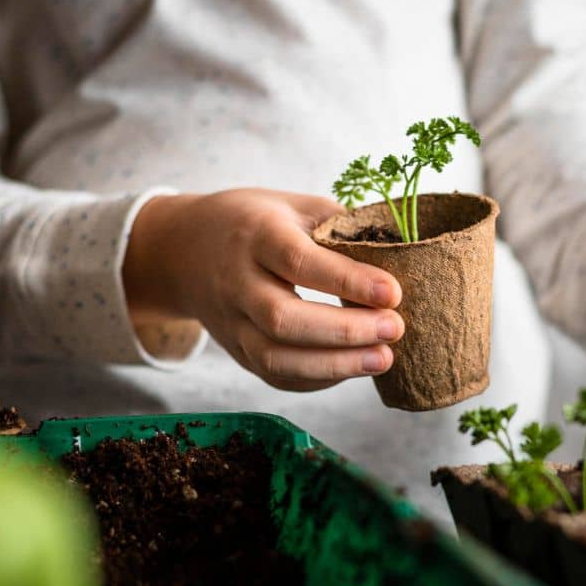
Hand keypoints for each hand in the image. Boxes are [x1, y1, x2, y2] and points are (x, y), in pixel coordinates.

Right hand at [122, 189, 404, 390]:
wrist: (182, 250)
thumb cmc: (255, 222)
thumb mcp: (294, 206)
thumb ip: (340, 228)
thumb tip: (403, 249)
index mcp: (254, 234)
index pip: (299, 261)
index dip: (347, 281)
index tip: (393, 293)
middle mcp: (236, 282)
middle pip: (283, 318)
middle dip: (345, 330)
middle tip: (395, 329)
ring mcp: (231, 323)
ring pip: (275, 358)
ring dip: (335, 366)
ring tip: (384, 359)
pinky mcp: (236, 351)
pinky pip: (275, 376)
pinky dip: (318, 379)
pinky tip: (354, 368)